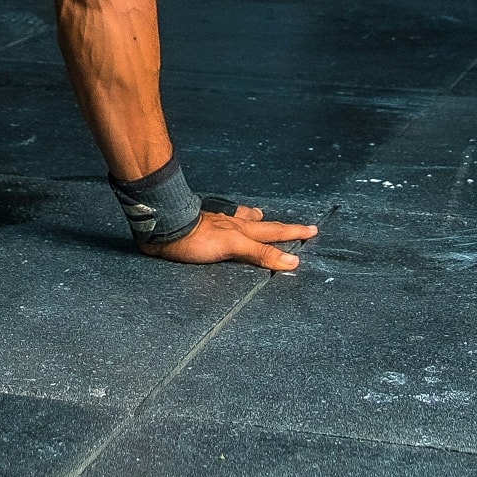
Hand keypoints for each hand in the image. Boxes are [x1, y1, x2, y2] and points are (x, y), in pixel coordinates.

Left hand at [141, 203, 316, 271]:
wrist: (165, 228)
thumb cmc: (198, 237)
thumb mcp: (234, 245)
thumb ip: (261, 252)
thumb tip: (293, 261)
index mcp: (243, 229)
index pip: (273, 233)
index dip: (292, 233)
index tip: (312, 231)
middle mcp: (233, 225)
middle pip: (262, 226)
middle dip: (281, 227)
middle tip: (301, 225)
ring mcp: (217, 226)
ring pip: (241, 221)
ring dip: (254, 220)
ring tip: (260, 216)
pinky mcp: (201, 230)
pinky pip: (222, 226)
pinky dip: (231, 222)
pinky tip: (225, 222)